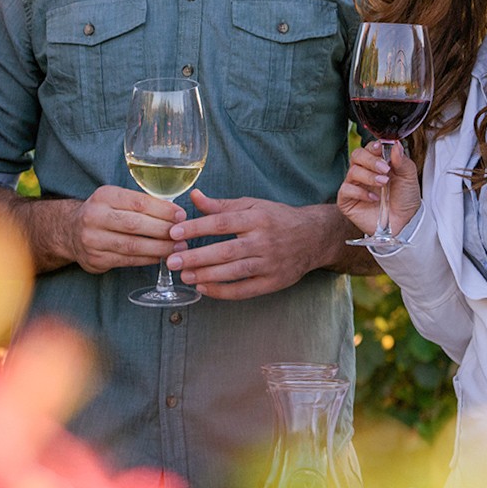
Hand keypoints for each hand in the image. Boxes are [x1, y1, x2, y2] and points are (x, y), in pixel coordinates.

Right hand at [66, 185, 186, 274]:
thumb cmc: (104, 213)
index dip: (163, 210)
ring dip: (159, 248)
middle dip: (163, 230)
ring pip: (132, 245)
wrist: (70, 232)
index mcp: (104, 196)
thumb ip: (140, 203)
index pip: (138, 202)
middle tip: (184, 234)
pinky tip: (160, 257)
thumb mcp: (116, 199)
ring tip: (177, 248)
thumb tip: (176, 212)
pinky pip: (127, 260)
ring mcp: (92, 239)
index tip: (181, 215)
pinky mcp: (95, 259)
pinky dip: (147, 259)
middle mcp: (95, 216)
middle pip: (136, 224)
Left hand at [166, 190, 337, 299]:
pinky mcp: (273, 282)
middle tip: (172, 260)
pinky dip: (223, 291)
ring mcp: (270, 263)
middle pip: (226, 250)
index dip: (196, 228)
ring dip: (206, 275)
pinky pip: (244, 290)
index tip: (174, 233)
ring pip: (234, 271)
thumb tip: (194, 196)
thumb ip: (221, 205)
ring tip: (184, 276)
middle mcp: (264, 240)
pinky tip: (204, 288)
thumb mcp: (252, 205)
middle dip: (196, 256)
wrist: (314, 237)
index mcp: (257, 218)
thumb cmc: (277, 219)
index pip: (222, 223)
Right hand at [336, 141, 421, 236]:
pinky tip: (374, 198)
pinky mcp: (347, 201)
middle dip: (370, 160)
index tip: (381, 149)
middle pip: (357, 155)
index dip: (374, 147)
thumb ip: (402, 161)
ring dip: (369, 176)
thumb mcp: (409, 177)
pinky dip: (360, 192)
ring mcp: (354, 185)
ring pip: (352, 171)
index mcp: (377, 163)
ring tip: (383, 183)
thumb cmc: (405, 199)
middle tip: (385, 169)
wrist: (404, 223)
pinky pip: (346, 190)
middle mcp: (364, 172)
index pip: (369, 148)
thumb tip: (395, 144)